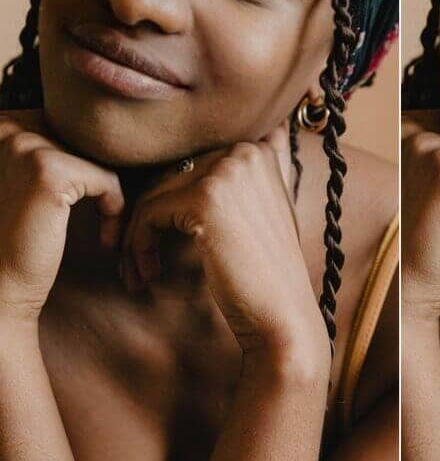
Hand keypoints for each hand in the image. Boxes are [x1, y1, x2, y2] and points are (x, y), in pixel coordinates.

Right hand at [0, 109, 124, 321]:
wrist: (2, 287)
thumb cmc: (22, 236)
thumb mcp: (35, 180)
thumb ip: (56, 150)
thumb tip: (101, 130)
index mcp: (4, 125)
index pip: (74, 127)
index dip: (87, 166)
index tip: (82, 204)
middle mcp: (9, 128)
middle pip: (89, 141)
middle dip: (100, 180)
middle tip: (99, 218)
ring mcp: (26, 147)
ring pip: (101, 159)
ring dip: (109, 197)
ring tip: (102, 230)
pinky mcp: (49, 172)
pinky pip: (108, 180)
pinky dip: (115, 211)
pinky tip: (104, 240)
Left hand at [121, 123, 328, 363]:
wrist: (282, 311)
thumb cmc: (267, 270)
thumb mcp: (265, 209)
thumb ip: (248, 177)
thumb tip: (244, 149)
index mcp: (259, 150)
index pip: (192, 164)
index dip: (172, 201)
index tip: (164, 238)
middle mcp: (245, 151)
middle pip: (169, 176)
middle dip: (149, 219)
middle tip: (138, 260)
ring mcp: (227, 171)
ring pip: (153, 193)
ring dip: (136, 236)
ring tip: (137, 270)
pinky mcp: (205, 197)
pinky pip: (148, 213)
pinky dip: (137, 245)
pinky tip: (147, 273)